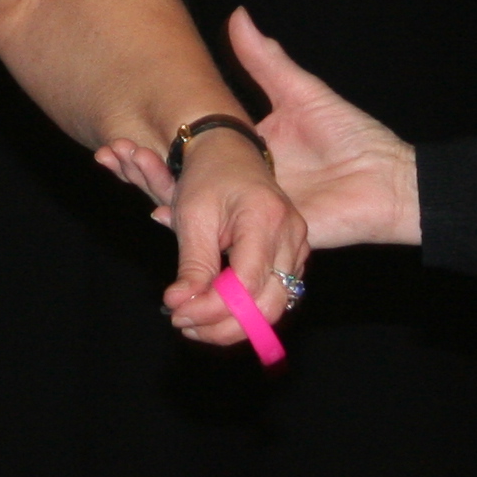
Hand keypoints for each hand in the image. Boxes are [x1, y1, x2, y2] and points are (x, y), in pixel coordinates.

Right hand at [97, 9, 419, 250]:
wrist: (390, 179)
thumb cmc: (352, 136)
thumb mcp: (300, 91)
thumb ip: (265, 60)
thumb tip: (237, 15)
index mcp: (245, 156)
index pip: (192, 152)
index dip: (158, 143)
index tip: (121, 133)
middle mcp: (242, 189)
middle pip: (183, 182)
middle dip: (143, 169)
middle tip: (110, 152)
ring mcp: (252, 217)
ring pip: (195, 212)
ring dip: (158, 194)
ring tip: (126, 170)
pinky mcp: (269, 240)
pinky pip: (226, 241)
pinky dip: (193, 233)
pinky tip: (162, 215)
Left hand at [151, 118, 311, 348]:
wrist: (229, 150)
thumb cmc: (208, 177)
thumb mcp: (192, 216)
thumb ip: (191, 265)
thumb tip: (179, 305)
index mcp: (266, 219)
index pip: (246, 284)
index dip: (212, 308)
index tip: (177, 313)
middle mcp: (292, 235)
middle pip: (268, 305)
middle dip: (224, 326)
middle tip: (184, 324)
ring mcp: (299, 246)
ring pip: (275, 306)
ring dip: (234, 323)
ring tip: (192, 319)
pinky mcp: (294, 255)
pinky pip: (276, 295)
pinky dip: (246, 310)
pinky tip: (213, 309)